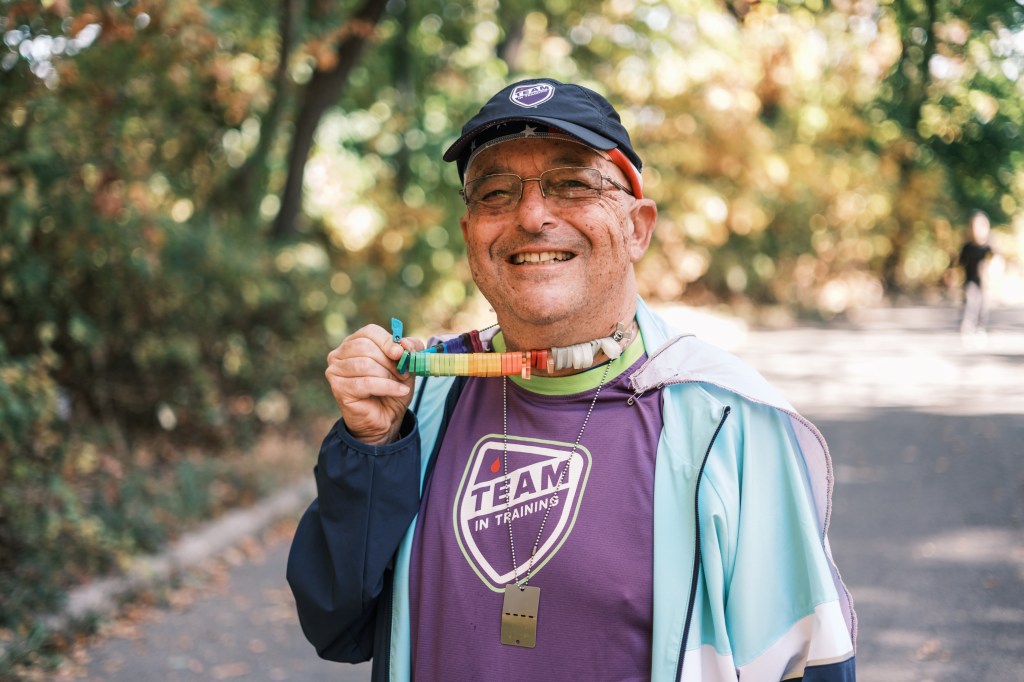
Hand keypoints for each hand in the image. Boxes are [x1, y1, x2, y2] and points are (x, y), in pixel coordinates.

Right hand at [325, 324, 423, 444]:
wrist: (386, 418)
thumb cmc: (392, 388)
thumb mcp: (407, 365)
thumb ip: (411, 348)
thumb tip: (404, 342)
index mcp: (354, 342)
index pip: (369, 332)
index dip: (388, 341)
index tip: (401, 354)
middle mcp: (339, 354)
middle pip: (366, 347)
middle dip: (390, 362)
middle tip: (403, 374)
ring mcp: (335, 370)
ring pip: (365, 364)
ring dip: (388, 376)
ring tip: (399, 385)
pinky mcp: (338, 387)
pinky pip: (366, 383)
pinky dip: (387, 387)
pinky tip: (400, 392)